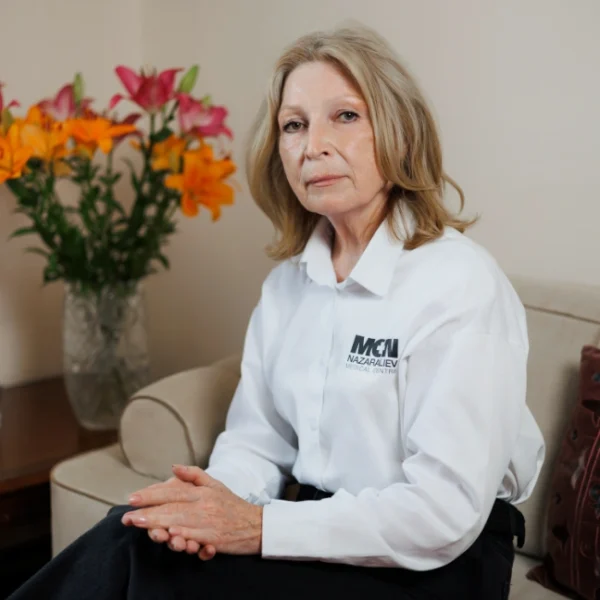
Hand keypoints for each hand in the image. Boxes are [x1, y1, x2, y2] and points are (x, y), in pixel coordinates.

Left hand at [123, 465, 262, 555]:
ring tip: (141, 525)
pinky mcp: (214, 538)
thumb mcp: (215, 484)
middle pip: (171, 508)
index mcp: (201, 491)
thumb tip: (174, 467)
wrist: (256, 525)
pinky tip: (171, 534)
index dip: (151, 495)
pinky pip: (196, 536)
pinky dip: (183, 535)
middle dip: (147, 512)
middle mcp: (204, 504)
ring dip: (159, 524)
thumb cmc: (232, 505)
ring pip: (180, 522)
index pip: (171, 492)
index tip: (132, 498)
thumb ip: (194, 475)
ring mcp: (209, 521)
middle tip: (128, 516)